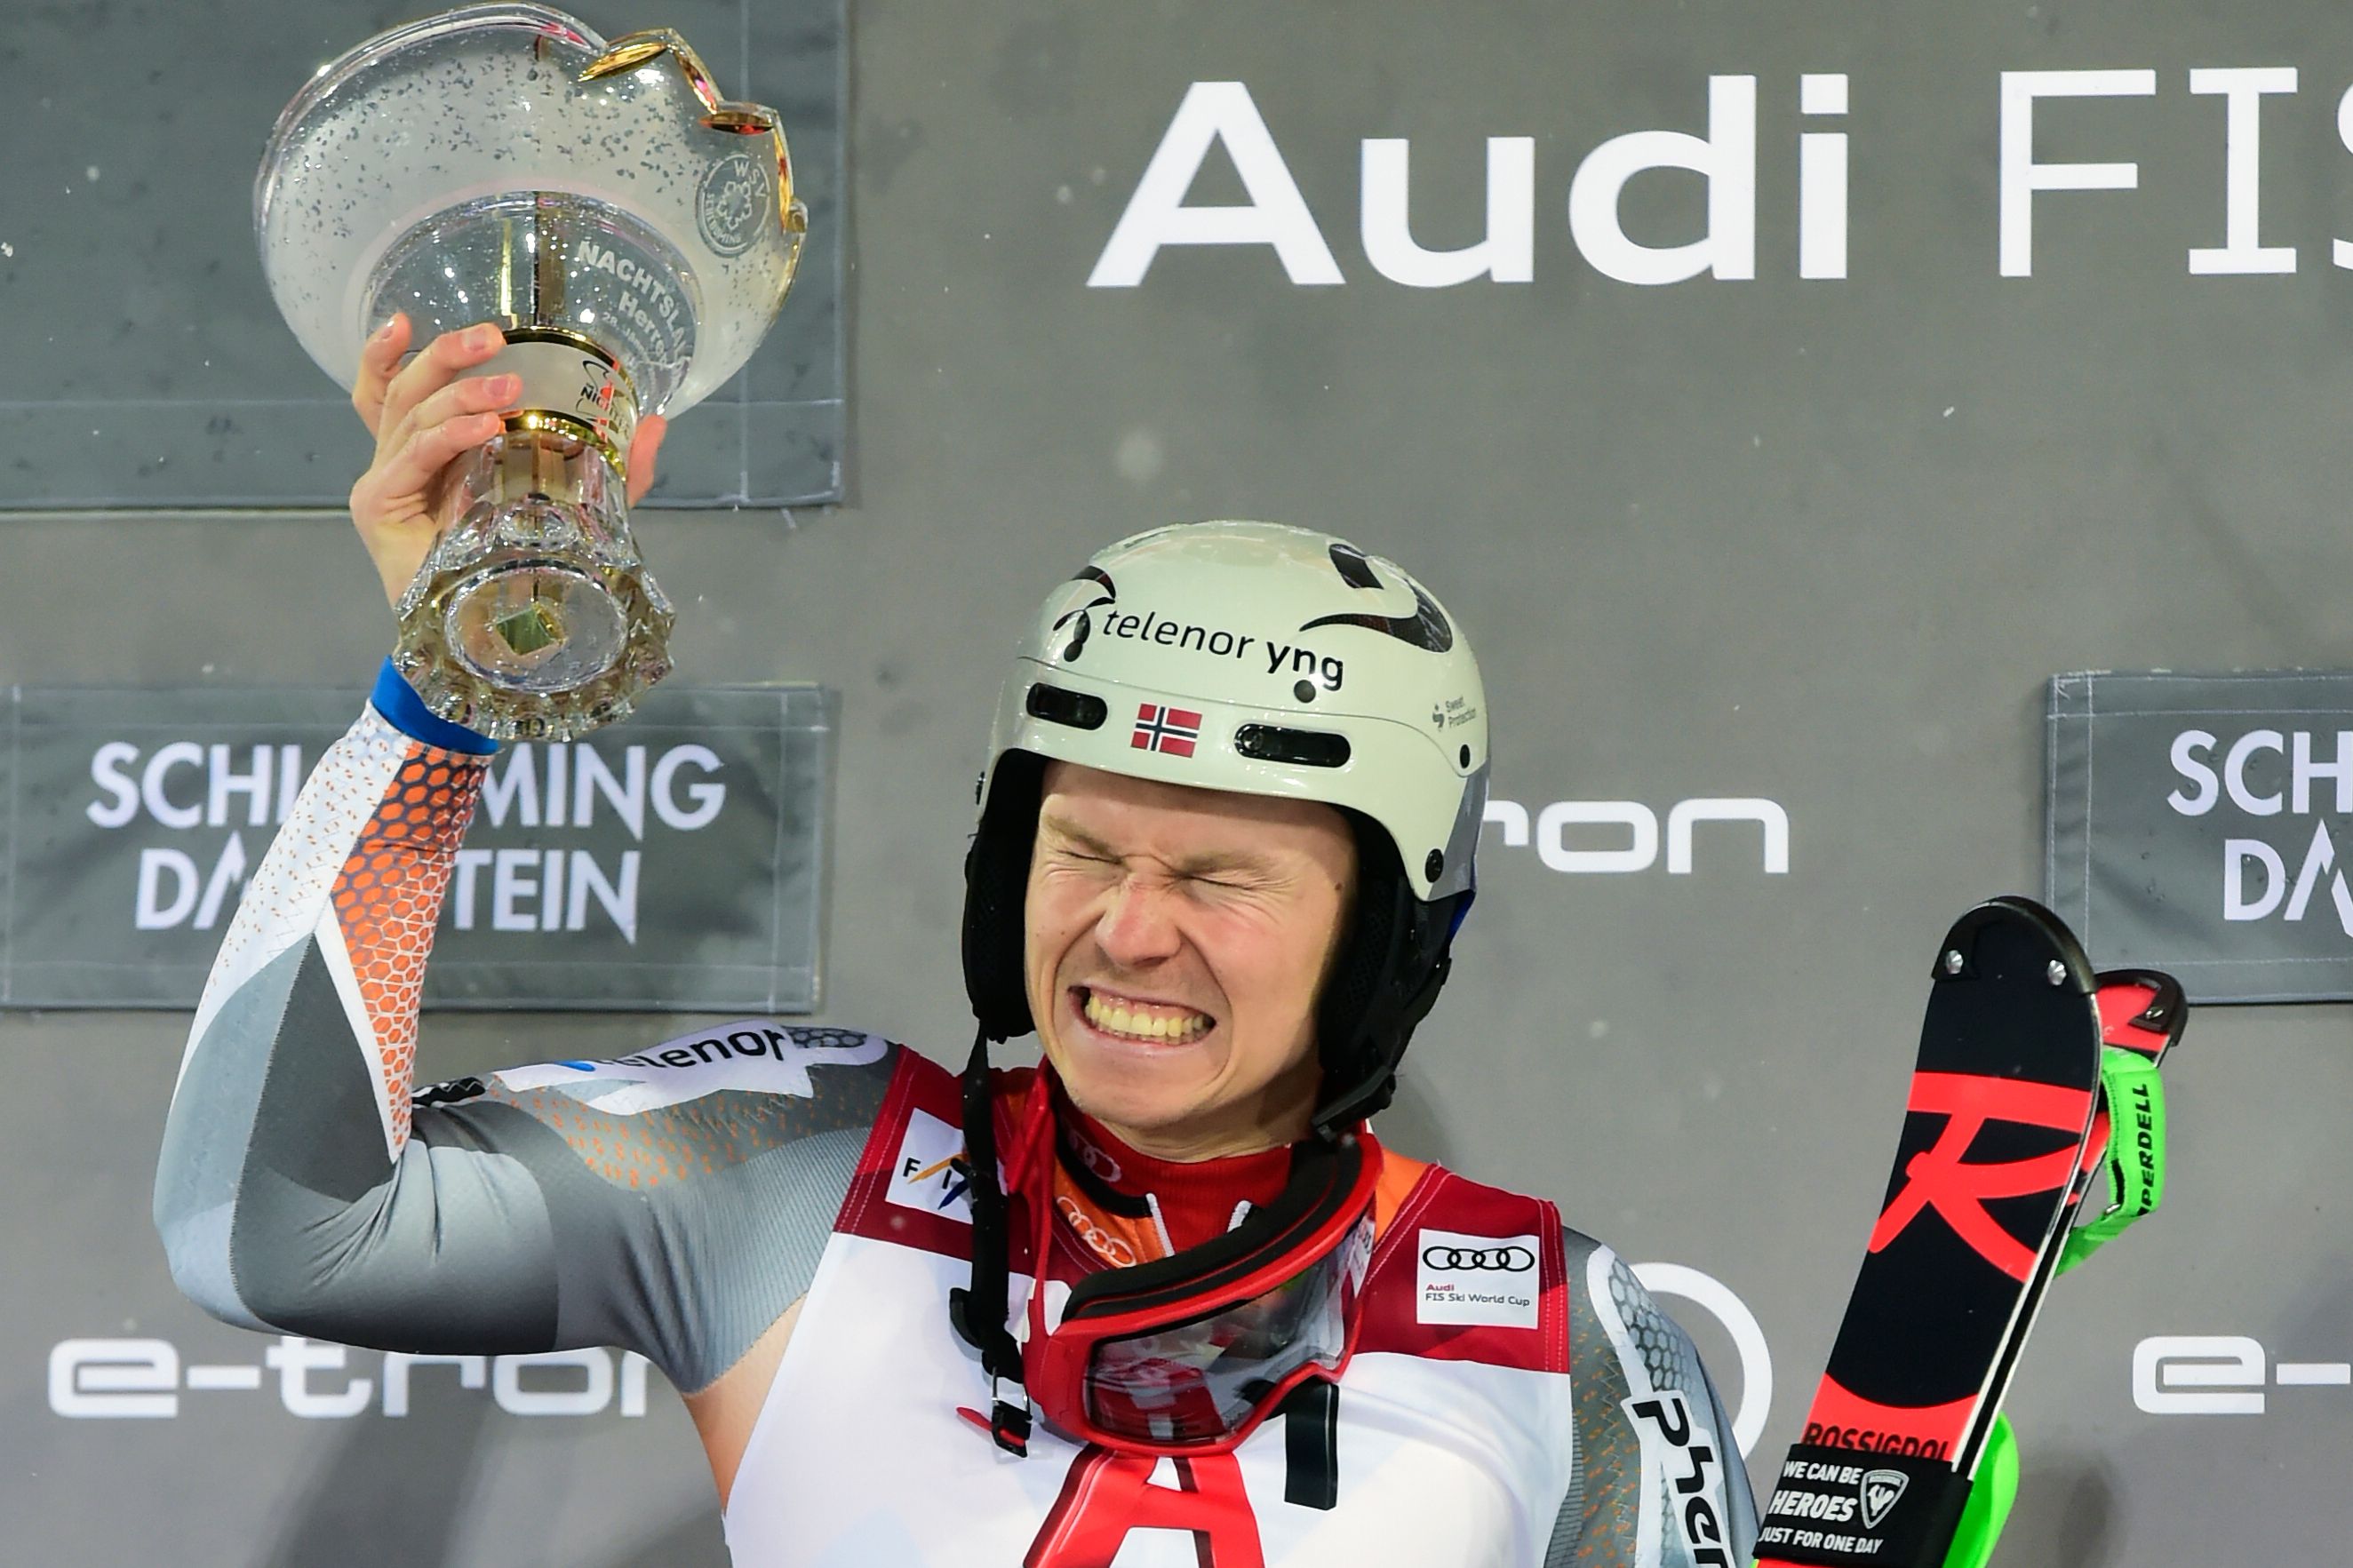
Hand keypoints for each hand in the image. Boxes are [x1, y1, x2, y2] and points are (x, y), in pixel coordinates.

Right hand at [347, 314, 670, 609]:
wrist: (494, 636)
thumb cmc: (519, 568)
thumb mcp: (573, 506)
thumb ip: (608, 467)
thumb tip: (654, 424)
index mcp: (427, 453)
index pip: (392, 392)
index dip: (389, 352)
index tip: (411, 317)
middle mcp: (398, 461)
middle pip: (405, 390)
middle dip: (447, 355)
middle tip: (495, 336)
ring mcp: (385, 482)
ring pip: (411, 414)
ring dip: (462, 393)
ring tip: (510, 386)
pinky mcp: (379, 507)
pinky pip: (414, 456)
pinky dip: (451, 435)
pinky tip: (486, 428)